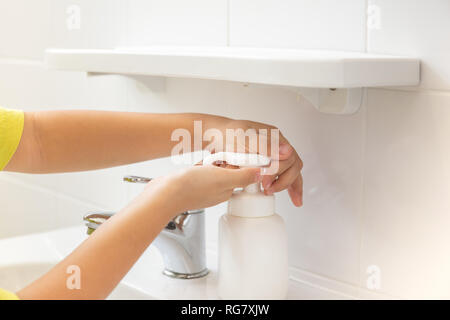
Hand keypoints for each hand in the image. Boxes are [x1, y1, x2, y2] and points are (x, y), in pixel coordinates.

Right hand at [142, 165, 260, 215]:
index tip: (229, 157)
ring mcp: (204, 187)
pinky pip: (200, 169)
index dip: (236, 161)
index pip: (240, 172)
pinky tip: (194, 166)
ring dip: (208, 162)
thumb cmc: (191, 187)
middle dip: (220, 160)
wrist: (164, 193)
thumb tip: (260, 174)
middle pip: (227, 168)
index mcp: (227, 190)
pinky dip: (198, 165)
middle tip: (213, 162)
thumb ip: (243, 176)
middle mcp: (217, 190)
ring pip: (213, 168)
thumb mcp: (223, 178)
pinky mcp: (192, 183)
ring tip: (202, 165)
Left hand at [205, 117, 302, 206]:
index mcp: (275, 137)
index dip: (278, 171)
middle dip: (283, 180)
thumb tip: (286, 152)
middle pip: (294, 166)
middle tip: (266, 188)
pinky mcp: (269, 165)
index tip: (265, 179)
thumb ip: (263, 145)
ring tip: (272, 193)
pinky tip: (294, 198)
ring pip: (293, 172)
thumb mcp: (243, 137)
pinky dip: (291, 187)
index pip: (289, 157)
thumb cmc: (228, 134)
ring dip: (288, 186)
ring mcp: (274, 155)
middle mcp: (278, 146)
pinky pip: (286, 176)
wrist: (217, 136)